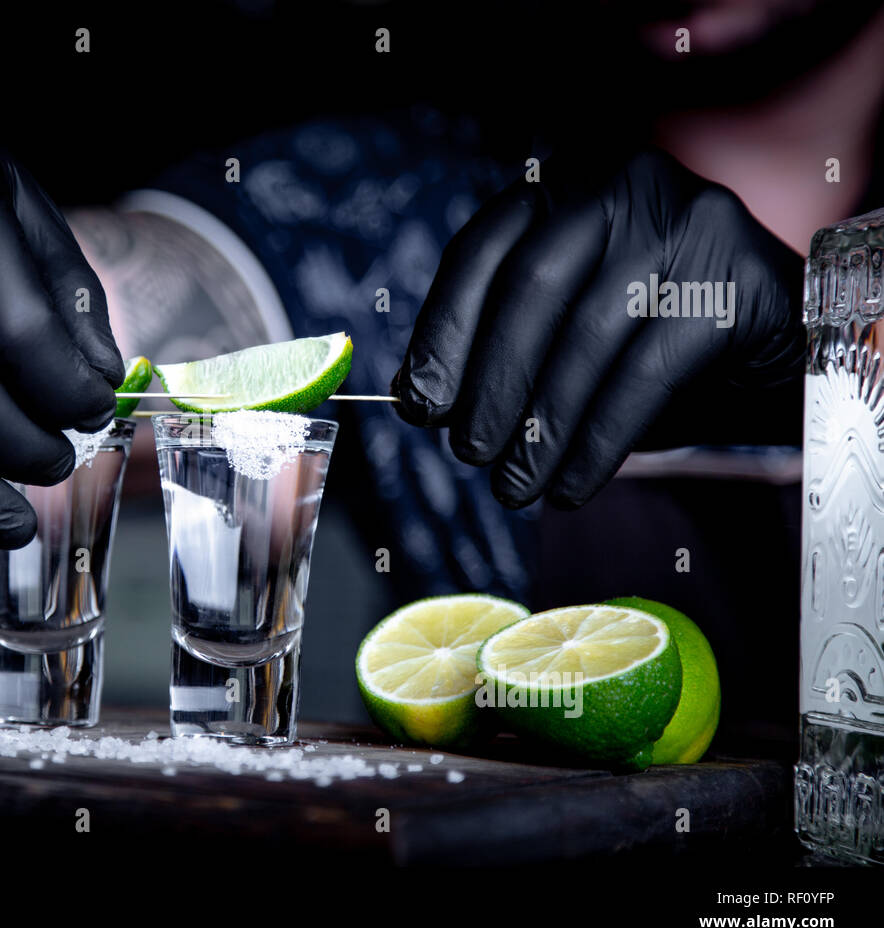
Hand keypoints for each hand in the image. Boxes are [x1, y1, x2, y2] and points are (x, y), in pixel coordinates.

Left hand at [392, 147, 803, 508]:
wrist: (774, 351)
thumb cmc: (646, 343)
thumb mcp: (561, 337)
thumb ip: (490, 350)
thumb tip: (412, 398)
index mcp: (566, 187)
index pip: (483, 250)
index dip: (444, 330)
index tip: (420, 403)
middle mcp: (625, 183)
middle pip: (531, 285)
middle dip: (492, 381)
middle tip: (470, 453)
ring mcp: (690, 222)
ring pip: (588, 335)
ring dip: (542, 426)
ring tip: (516, 485)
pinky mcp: (738, 280)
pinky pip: (646, 373)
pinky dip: (598, 442)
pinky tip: (571, 485)